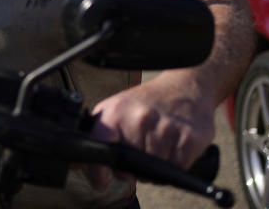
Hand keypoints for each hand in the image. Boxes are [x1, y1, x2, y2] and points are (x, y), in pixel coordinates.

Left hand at [87, 78, 215, 188]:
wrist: (185, 87)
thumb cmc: (147, 102)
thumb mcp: (116, 109)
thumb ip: (99, 135)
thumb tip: (79, 164)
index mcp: (117, 112)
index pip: (100, 144)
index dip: (98, 170)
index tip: (100, 182)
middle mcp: (140, 119)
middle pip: (130, 166)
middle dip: (133, 168)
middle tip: (141, 152)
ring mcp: (165, 129)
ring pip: (155, 171)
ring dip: (155, 169)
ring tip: (158, 147)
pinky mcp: (189, 138)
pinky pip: (177, 169)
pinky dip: (175, 165)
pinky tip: (173, 147)